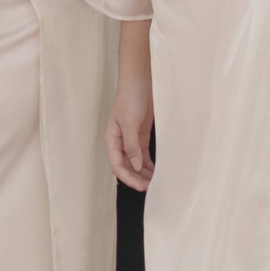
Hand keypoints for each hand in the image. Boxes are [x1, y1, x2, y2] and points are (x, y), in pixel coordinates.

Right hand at [108, 71, 154, 189]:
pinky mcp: (141, 136)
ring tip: (156, 183)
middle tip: (151, 188)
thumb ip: (131, 145)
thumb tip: (136, 166)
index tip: (142, 187)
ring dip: (144, 173)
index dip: (128, 178)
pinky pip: (144, 155)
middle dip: (137, 178)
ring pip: (136, 163)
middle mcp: (120, 142)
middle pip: (126, 167)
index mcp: (112, 139)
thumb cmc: (130, 98)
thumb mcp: (129, 122)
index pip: (117, 165)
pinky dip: (149, 164)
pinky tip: (157, 171)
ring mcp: (131, 140)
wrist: (139, 82)